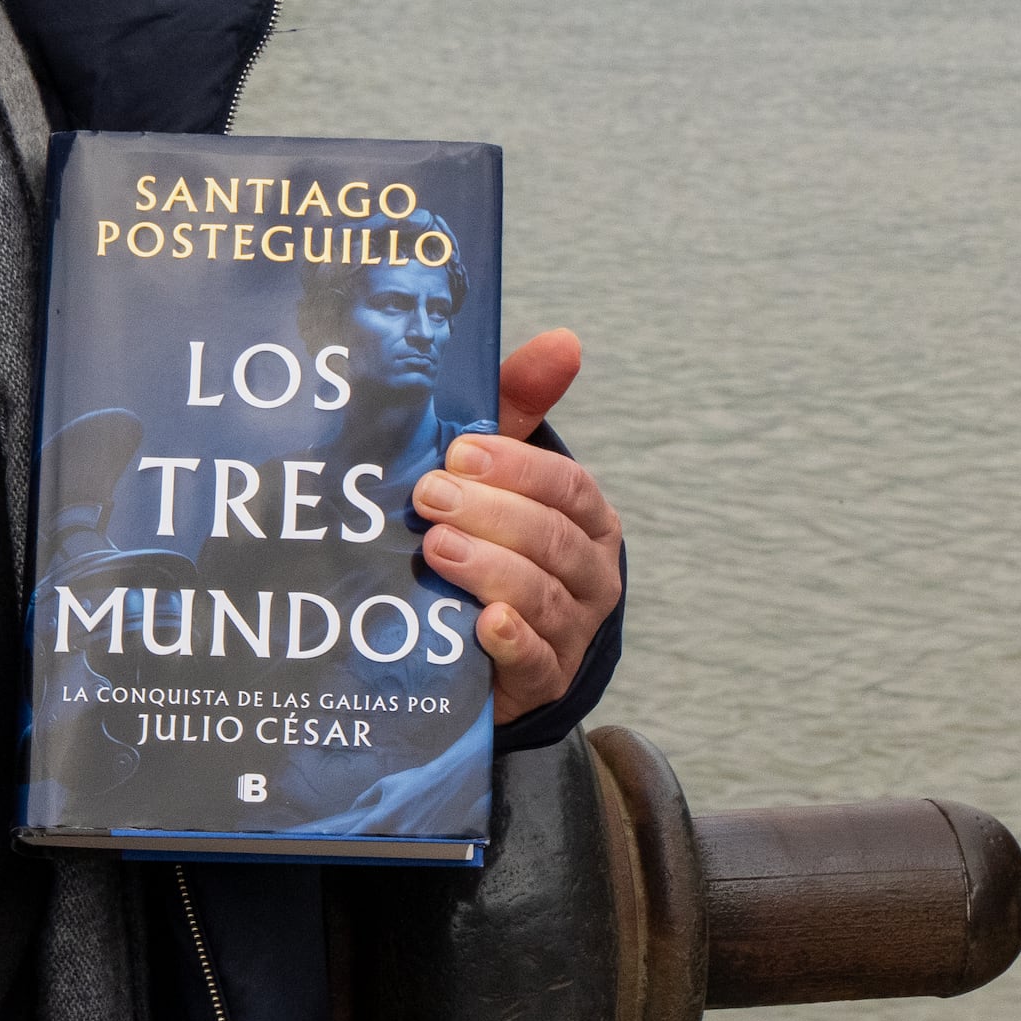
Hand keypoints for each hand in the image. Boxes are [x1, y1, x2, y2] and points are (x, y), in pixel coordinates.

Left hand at [415, 329, 624, 726]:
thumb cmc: (494, 541)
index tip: (459, 453)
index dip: (517, 468)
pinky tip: (484, 623)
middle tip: (428, 498)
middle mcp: (592, 574)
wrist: (484, 652)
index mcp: (588, 520)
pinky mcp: (543, 681)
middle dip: (491, 514)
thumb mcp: (501, 475)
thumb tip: (564, 339)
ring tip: (437, 549)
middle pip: (551, 538)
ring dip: (489, 568)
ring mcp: (572, 631)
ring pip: (541, 594)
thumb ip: (522, 407)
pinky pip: (536, 660)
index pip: (568, 487)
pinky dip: (513, 640)